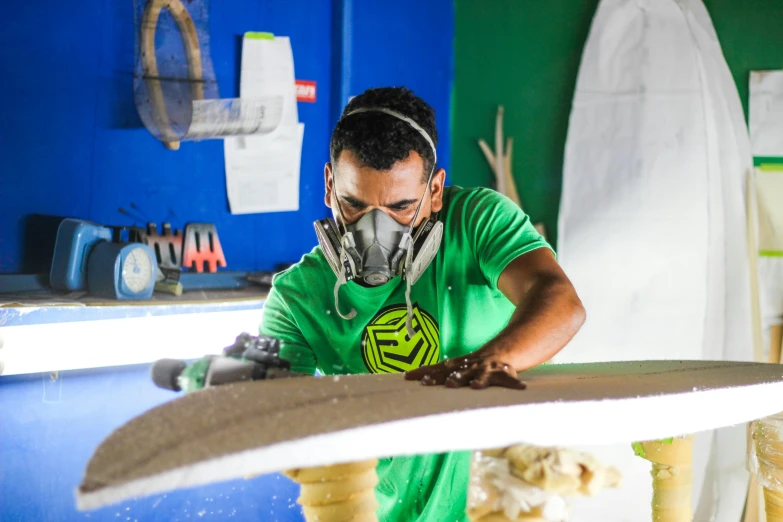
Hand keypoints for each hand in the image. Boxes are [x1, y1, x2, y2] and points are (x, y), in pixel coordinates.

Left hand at [404, 350, 525, 389]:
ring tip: (475, 386)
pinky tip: (520, 388)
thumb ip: (436, 372)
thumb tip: (408, 376)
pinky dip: (514, 383)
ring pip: (482, 375)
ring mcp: (487, 369)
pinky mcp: (503, 373)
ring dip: (478, 380)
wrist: (503, 349)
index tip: (410, 377)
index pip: (438, 368)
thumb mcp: (456, 366)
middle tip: (445, 384)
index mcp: (458, 365)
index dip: (426, 372)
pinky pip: (509, 379)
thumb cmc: (475, 363)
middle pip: (458, 372)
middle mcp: (471, 365)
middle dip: (452, 378)